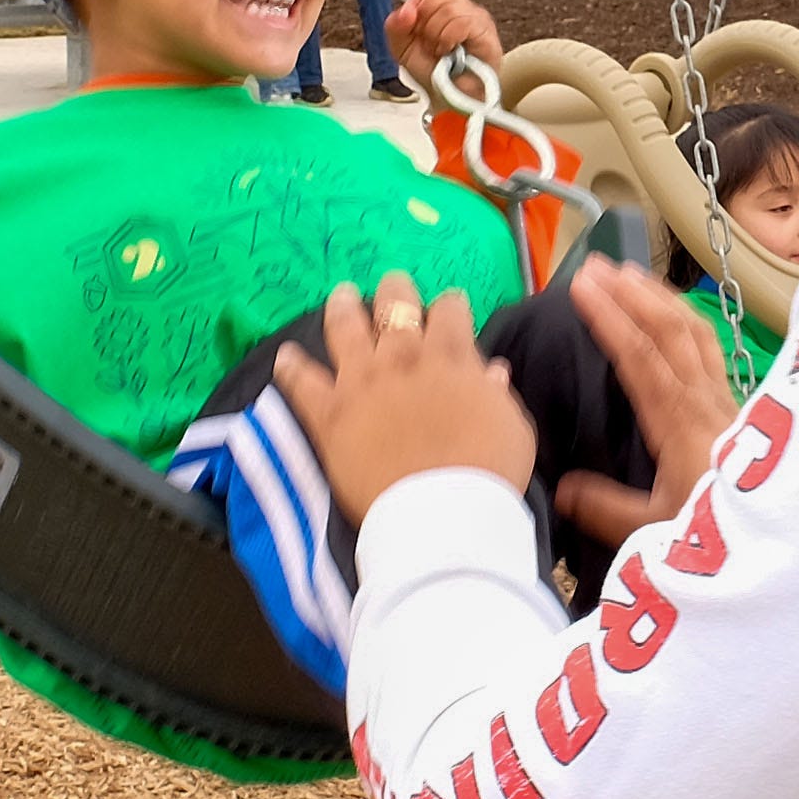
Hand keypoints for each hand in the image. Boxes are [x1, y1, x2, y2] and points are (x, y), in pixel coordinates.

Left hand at [270, 279, 532, 518]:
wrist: (443, 513)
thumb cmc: (487, 472)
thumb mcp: (513, 428)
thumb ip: (497, 394)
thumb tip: (493, 371)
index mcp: (451, 358)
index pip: (449, 312)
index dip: (449, 305)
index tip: (449, 306)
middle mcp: (403, 358)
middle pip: (395, 306)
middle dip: (394, 291)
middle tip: (392, 285)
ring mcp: (362, 382)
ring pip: (346, 328)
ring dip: (343, 308)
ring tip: (341, 296)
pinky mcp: (330, 413)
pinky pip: (303, 383)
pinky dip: (292, 368)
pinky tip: (285, 357)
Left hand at [385, 0, 503, 81]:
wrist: (447, 100)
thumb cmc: (431, 74)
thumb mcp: (401, 48)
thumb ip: (395, 25)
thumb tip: (407, 9)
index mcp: (443, 6)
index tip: (414, 21)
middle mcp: (462, 8)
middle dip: (424, 19)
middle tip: (428, 40)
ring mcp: (477, 18)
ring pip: (448, 6)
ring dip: (435, 34)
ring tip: (439, 50)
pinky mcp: (486, 33)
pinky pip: (461, 23)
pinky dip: (448, 39)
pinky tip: (449, 52)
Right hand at [548, 257, 736, 544]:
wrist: (790, 535)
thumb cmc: (719, 533)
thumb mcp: (655, 530)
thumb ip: (606, 509)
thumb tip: (562, 488)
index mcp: (679, 421)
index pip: (640, 356)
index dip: (609, 317)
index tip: (581, 287)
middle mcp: (705, 400)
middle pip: (669, 330)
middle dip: (631, 293)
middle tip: (596, 266)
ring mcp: (726, 399)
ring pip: (695, 332)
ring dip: (661, 298)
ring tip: (631, 275)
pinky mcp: (738, 408)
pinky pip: (711, 349)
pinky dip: (686, 321)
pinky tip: (677, 318)